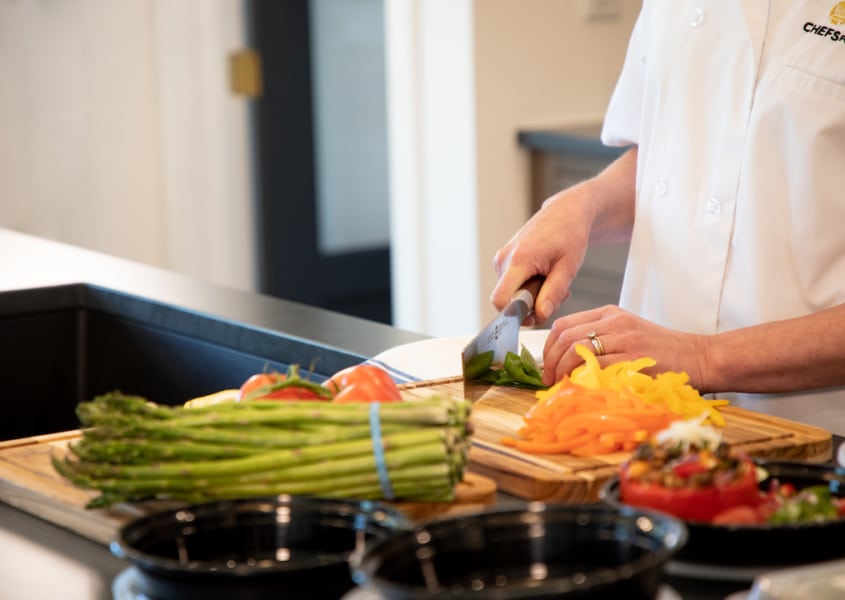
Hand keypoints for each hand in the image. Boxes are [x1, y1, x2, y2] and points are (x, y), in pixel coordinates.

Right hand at [491, 184, 592, 323]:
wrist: (565, 213)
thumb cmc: (569, 235)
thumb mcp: (568, 268)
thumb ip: (553, 293)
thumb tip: (540, 315)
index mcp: (518, 260)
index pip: (500, 299)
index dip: (514, 314)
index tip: (535, 316)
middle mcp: (504, 259)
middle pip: (508, 299)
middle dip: (531, 305)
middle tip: (557, 295)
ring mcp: (502, 259)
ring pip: (511, 293)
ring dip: (533, 296)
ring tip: (553, 281)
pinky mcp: (504, 260)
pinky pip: (512, 284)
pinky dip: (528, 287)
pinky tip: (544, 277)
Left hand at [541, 305, 708, 387]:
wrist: (699, 357)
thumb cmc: (662, 352)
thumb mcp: (627, 335)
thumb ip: (599, 341)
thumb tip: (565, 363)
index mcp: (608, 314)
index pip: (563, 325)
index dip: (548, 348)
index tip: (547, 367)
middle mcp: (613, 321)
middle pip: (565, 337)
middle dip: (550, 362)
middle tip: (550, 381)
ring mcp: (624, 337)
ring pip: (576, 350)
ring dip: (562, 371)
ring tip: (562, 386)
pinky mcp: (634, 356)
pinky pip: (597, 365)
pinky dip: (582, 378)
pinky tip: (580, 388)